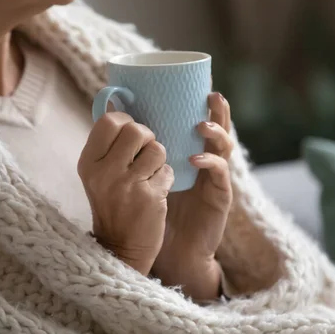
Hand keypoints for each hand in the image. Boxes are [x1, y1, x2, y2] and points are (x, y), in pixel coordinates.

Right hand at [78, 112, 174, 275]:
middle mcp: (104, 172)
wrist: (120, 247)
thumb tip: (116, 101)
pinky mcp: (150, 197)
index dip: (126, 122)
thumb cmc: (112, 203)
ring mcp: (127, 185)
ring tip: (149, 173)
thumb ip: (107, 142)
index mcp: (88, 162)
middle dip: (147, 138)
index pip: (109, 121)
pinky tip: (155, 190)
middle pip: (137, 130)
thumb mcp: (98, 173)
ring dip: (159, 158)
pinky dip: (165, 178)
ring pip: (157, 148)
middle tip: (144, 153)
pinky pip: (167, 170)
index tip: (130, 135)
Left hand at [152, 93, 233, 300]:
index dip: (201, 103)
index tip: (197, 82)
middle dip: (218, 110)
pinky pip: (219, 175)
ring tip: (200, 125)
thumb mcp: (143, 175)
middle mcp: (207, 160)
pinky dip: (209, 163)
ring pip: (224, 147)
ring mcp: (215, 178)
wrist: (170, 251)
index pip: (199, 121)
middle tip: (211, 94)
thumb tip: (110, 110)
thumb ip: (135, 147)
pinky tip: (194, 159)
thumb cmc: (154, 210)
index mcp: (190, 152)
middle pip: (219, 128)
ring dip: (215, 132)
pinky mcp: (220, 196)